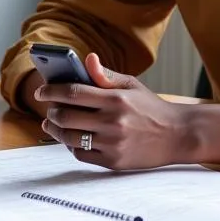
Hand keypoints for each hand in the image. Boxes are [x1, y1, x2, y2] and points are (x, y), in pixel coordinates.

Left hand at [36, 53, 191, 169]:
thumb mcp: (131, 85)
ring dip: (55, 129)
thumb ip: (105, 74)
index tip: (41, 91)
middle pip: (65, 116)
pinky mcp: (114, 162)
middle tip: (48, 108)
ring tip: (52, 123)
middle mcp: (112, 122)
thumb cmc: (150, 106)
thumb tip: (86, 58)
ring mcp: (112, 144)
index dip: (51, 91)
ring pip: (69, 137)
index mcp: (115, 99)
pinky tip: (71, 138)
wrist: (178, 135)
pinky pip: (81, 155)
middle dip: (50, 111)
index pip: (72, 93)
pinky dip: (71, 146)